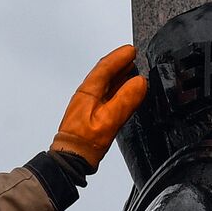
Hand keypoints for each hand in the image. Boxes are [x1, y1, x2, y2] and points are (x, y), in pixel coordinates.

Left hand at [51, 44, 147, 169]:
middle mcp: (86, 96)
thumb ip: (126, 100)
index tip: (131, 50)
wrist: (71, 160)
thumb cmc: (84, 143)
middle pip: (104, 73)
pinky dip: (115, 90)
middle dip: (119, 63)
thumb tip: (140, 82)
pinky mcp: (90, 115)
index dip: (119, 57)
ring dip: (117, 76)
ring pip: (104, 84)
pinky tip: (122, 94)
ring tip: (130, 70)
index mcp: (88, 92)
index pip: (105, 67)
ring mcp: (87, 105)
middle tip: (132, 57)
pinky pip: (104, 95)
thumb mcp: (109, 119)